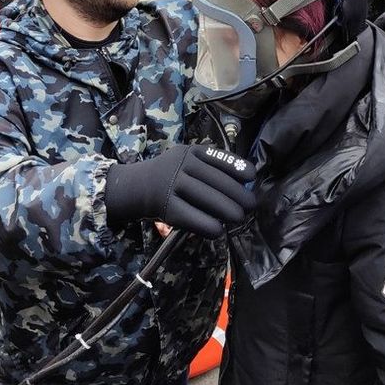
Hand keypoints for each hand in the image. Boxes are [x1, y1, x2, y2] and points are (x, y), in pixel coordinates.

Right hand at [106, 145, 254, 238]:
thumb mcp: (185, 160)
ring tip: (239, 218)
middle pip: (217, 181)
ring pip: (207, 199)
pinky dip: (208, 225)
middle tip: (250, 206)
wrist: (133, 187)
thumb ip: (208, 165)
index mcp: (190, 153)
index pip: (218, 159)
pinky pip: (192, 217)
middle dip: (238, 195)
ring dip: (228, 211)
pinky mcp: (167, 208)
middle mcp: (181, 166)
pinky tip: (219, 230)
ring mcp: (173, 186)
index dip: (238, 168)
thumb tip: (243, 182)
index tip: (252, 177)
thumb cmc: (168, 175)